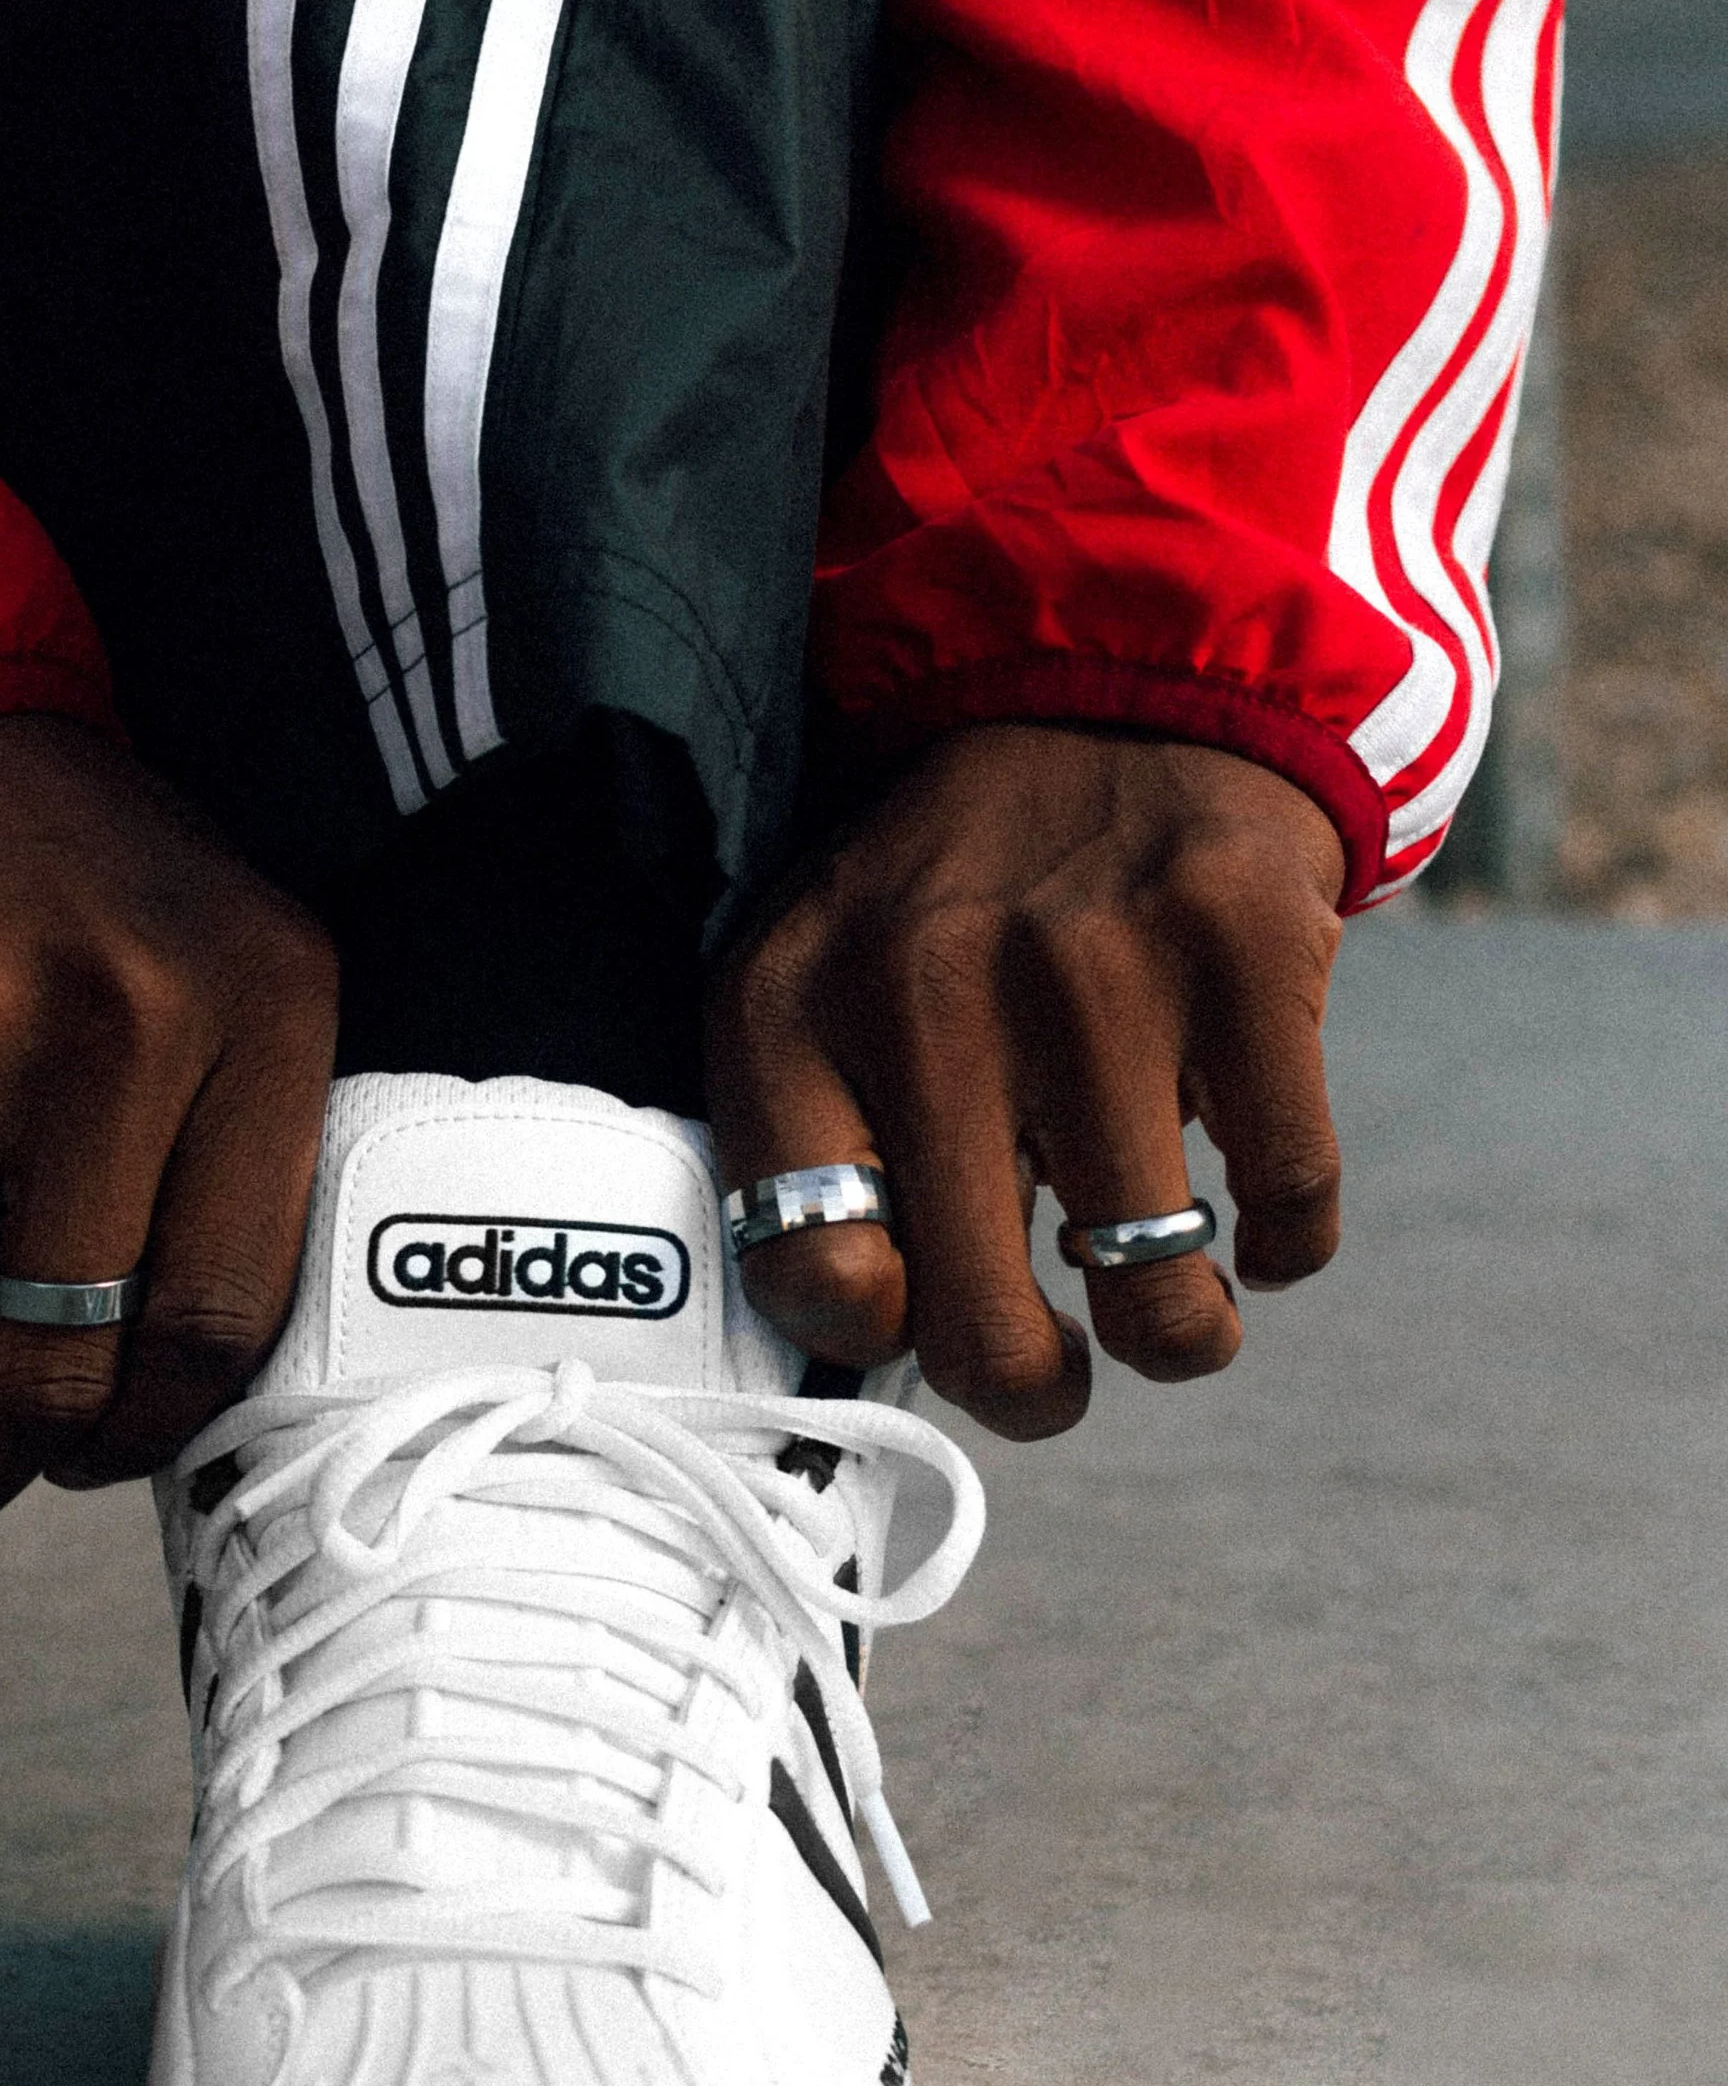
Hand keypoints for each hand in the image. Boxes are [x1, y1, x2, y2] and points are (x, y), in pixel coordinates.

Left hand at [705, 725, 1346, 1438]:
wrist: (1117, 692)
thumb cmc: (954, 902)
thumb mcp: (822, 980)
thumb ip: (815, 1146)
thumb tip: (880, 1354)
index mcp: (796, 1006)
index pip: (807, 1266)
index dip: (872, 1328)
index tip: (917, 1308)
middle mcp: (929, 989)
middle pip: (981, 1329)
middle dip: (1031, 1393)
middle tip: (1053, 1380)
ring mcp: (1096, 972)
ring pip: (1154, 1296)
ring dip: (1176, 1338)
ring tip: (1171, 1312)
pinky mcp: (1247, 956)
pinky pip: (1289, 1205)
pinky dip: (1283, 1248)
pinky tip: (1257, 1218)